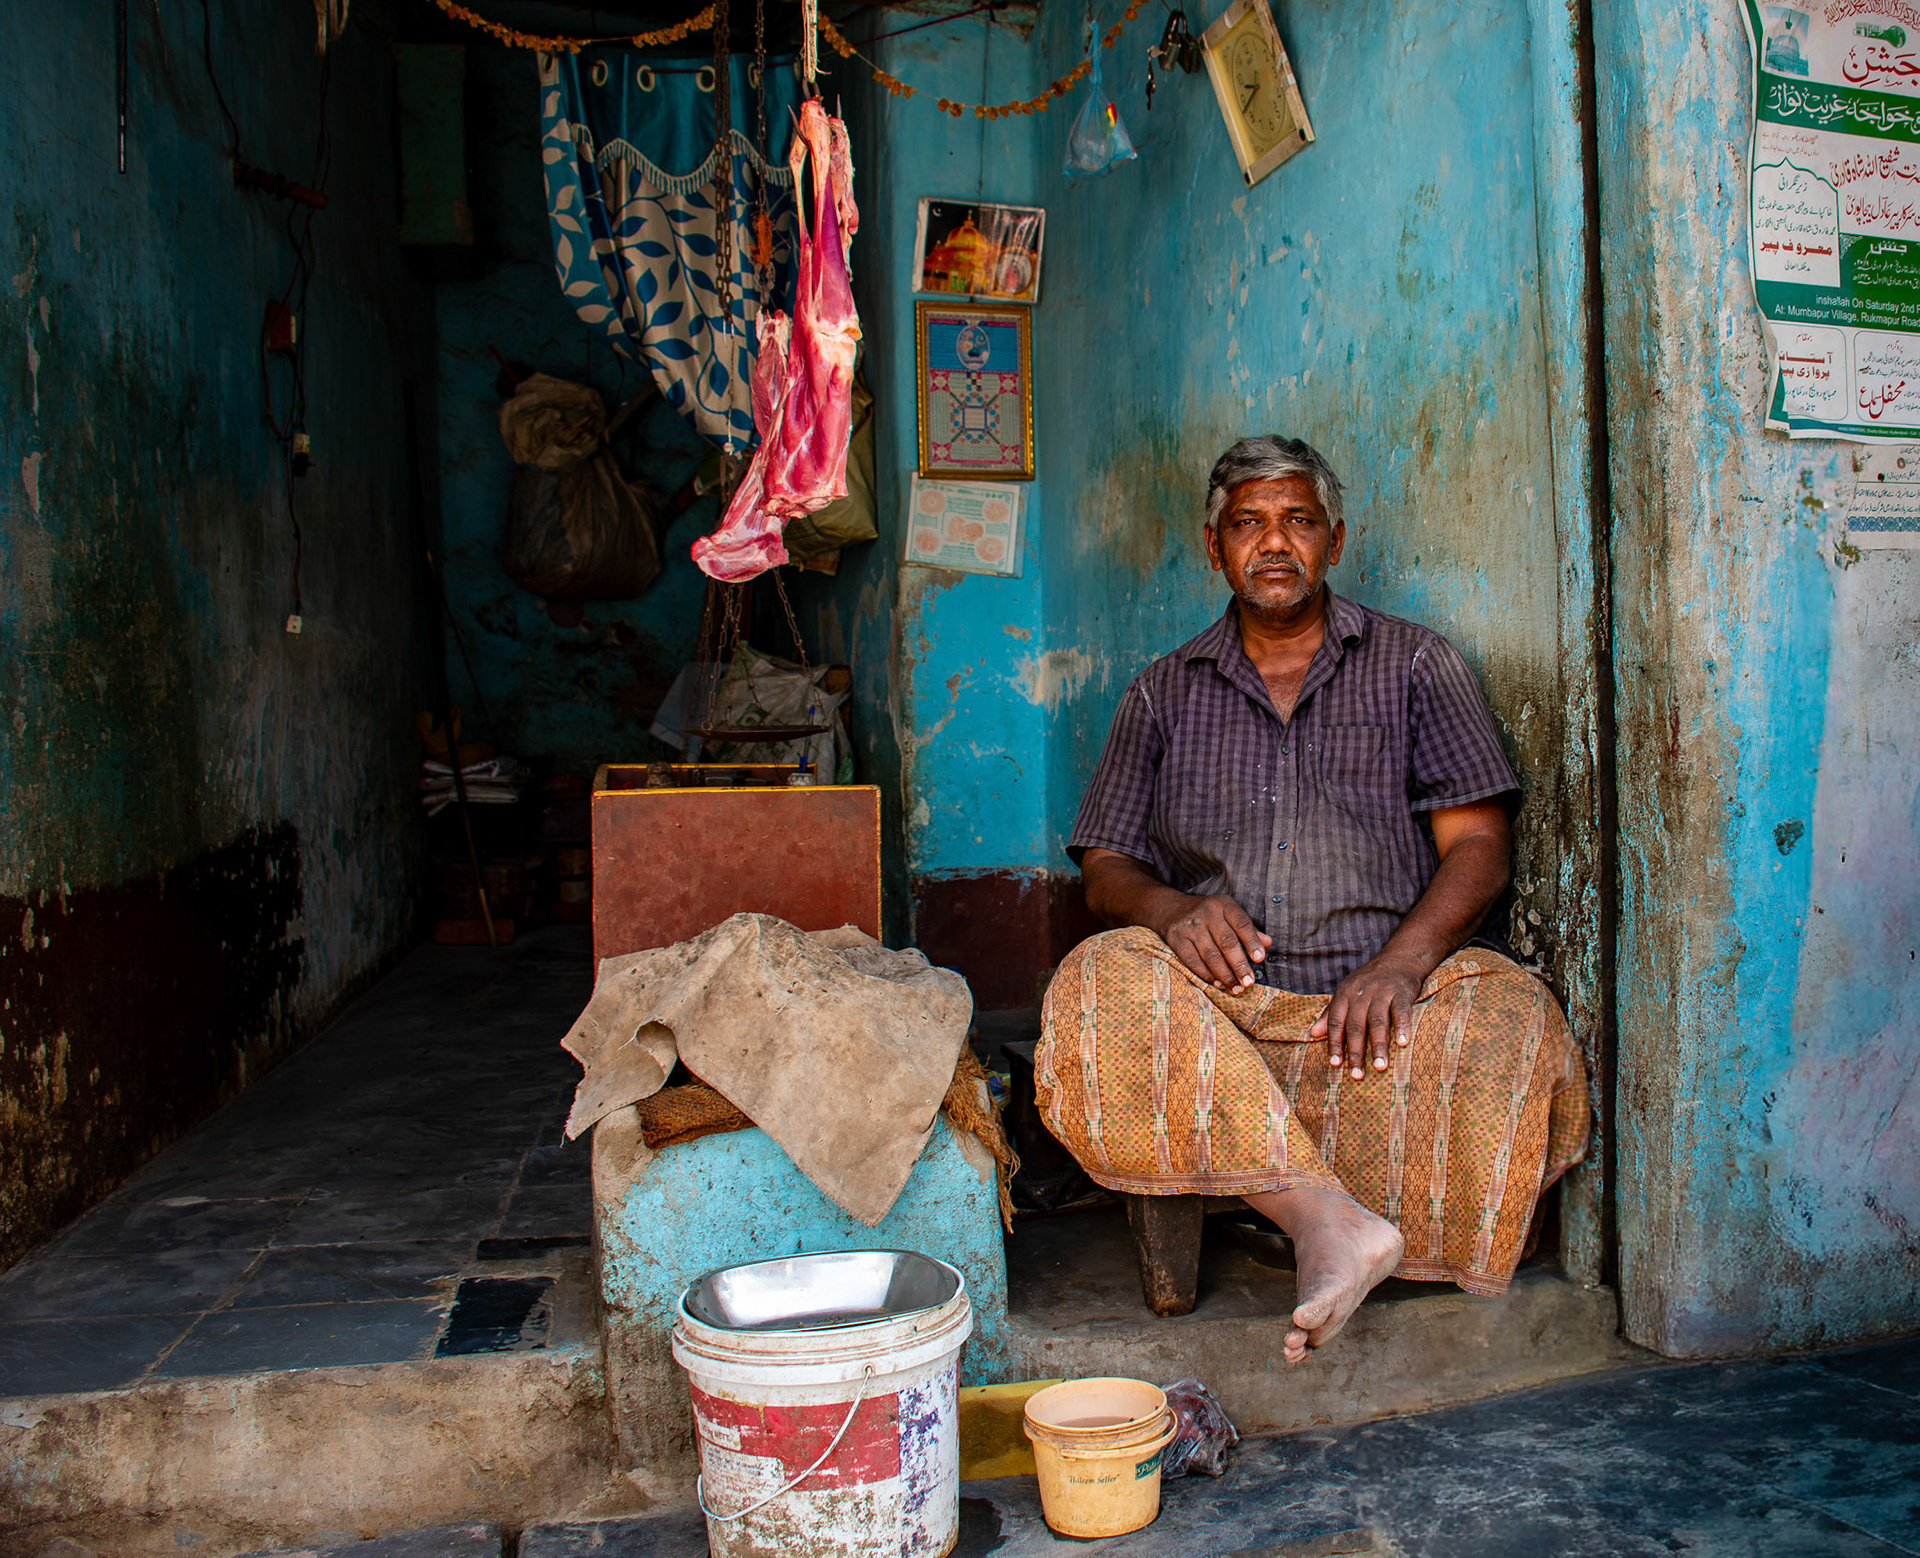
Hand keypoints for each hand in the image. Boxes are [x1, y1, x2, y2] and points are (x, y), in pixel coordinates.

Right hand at [1154, 894, 1272, 992]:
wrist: (1169, 909)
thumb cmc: (1207, 915)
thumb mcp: (1227, 914)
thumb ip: (1247, 929)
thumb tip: (1268, 943)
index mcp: (1223, 905)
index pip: (1242, 923)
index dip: (1252, 942)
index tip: (1260, 959)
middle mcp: (1207, 913)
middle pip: (1227, 942)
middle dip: (1239, 965)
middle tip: (1248, 982)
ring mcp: (1190, 926)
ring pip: (1210, 954)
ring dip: (1224, 974)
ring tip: (1235, 988)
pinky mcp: (1176, 938)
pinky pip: (1193, 961)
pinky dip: (1206, 974)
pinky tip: (1216, 983)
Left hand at [1310, 957, 1423, 1079]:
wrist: (1397, 960)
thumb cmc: (1368, 982)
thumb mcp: (1345, 993)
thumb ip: (1330, 1014)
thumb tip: (1312, 1034)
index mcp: (1345, 994)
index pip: (1336, 1022)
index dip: (1335, 1043)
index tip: (1335, 1064)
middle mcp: (1361, 994)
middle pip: (1356, 1026)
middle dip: (1355, 1052)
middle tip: (1357, 1075)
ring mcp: (1382, 992)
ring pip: (1377, 1022)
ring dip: (1378, 1046)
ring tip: (1379, 1067)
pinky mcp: (1402, 993)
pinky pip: (1402, 1011)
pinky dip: (1403, 1027)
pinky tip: (1403, 1043)